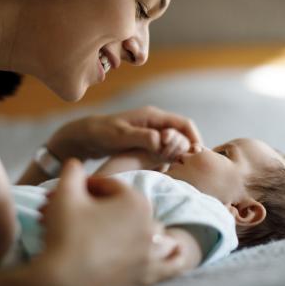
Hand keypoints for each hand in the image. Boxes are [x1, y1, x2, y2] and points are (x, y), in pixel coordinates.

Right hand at [37, 159, 184, 285]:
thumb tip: (74, 162)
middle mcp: (149, 225)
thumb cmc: (64, 231)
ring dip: (148, 229)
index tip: (76, 191)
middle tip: (86, 210)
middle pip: (131, 208)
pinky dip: (174, 257)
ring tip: (132, 229)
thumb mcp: (65, 192)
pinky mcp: (147, 275)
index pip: (112, 186)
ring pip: (157, 234)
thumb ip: (73, 171)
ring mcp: (150, 252)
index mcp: (135, 201)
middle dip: (109, 205)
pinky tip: (173, 250)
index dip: (91, 185)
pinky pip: (171, 265)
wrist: (59, 276)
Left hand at [47, 106, 202, 161]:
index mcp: (153, 116)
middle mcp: (155, 121)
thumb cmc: (103, 133)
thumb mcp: (121, 136)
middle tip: (184, 166)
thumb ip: (142, 137)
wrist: (88, 135)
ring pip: (174, 141)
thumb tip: (162, 141)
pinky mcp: (147, 140)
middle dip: (186, 148)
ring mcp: (152, 130)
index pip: (184, 123)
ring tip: (176, 169)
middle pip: (182, 133)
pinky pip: (165, 147)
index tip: (196, 155)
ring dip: (177, 153)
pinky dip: (168, 157)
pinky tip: (164, 169)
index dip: (194, 138)